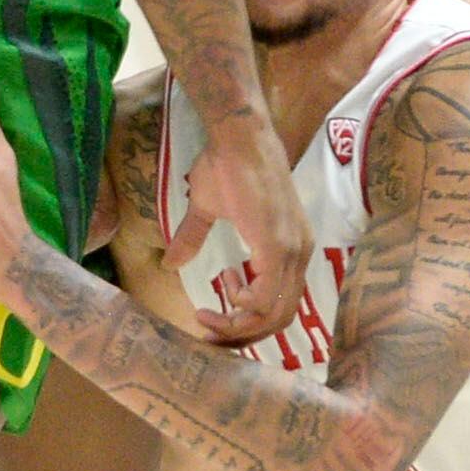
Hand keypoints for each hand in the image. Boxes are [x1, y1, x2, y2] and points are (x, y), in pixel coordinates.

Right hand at [164, 119, 311, 347]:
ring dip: (237, 325)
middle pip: (279, 319)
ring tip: (208, 314)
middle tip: (208, 329)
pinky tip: (224, 289)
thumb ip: (192, 238)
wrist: (238, 136)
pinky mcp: (278, 247)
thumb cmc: (225, 164)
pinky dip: (243, 306)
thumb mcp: (206, 210)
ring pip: (274, 315)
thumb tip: (170, 263)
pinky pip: (267, 298)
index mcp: (290, 250)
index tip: (214, 316)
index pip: (280, 306)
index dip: (247, 323)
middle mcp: (299, 255)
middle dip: (241, 334)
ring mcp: (292, 252)